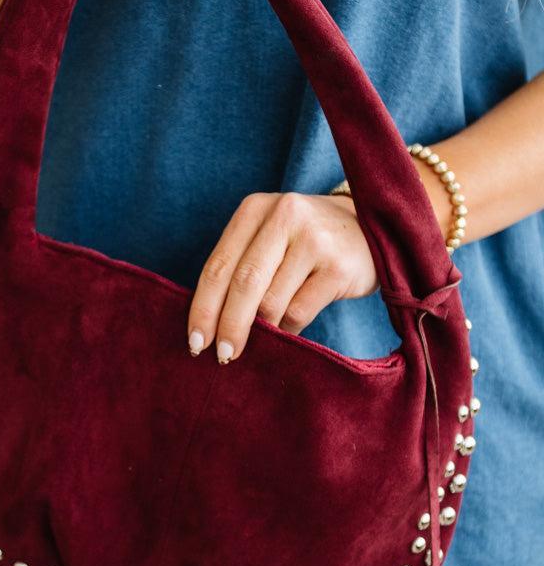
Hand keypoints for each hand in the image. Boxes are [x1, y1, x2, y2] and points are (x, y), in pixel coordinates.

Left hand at [187, 192, 379, 362]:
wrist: (369, 227)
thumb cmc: (305, 241)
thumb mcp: (269, 238)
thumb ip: (241, 268)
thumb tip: (210, 325)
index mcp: (255, 209)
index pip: (218, 265)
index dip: (203, 307)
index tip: (195, 341)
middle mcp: (284, 217)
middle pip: (243, 284)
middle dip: (228, 326)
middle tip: (222, 356)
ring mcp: (314, 240)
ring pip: (271, 302)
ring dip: (264, 329)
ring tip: (267, 333)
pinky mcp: (338, 267)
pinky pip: (299, 312)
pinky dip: (289, 329)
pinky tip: (290, 327)